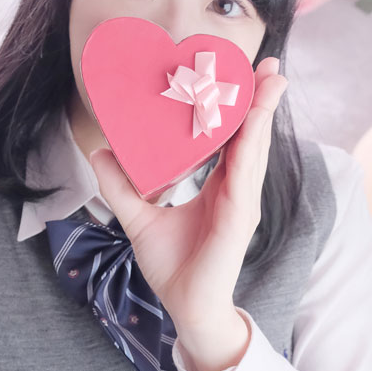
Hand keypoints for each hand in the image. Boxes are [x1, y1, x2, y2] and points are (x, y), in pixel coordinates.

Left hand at [90, 56, 287, 331]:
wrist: (186, 308)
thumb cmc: (173, 267)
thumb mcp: (139, 218)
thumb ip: (121, 185)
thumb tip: (99, 151)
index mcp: (221, 187)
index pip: (234, 139)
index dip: (240, 107)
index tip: (243, 73)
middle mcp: (237, 190)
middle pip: (253, 136)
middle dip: (262, 98)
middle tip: (269, 62)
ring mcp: (243, 203)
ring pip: (256, 148)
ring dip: (264, 112)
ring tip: (272, 79)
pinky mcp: (240, 217)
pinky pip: (245, 173)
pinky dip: (251, 144)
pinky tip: (254, 120)